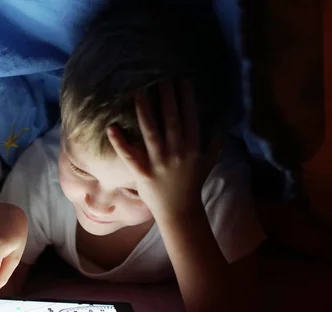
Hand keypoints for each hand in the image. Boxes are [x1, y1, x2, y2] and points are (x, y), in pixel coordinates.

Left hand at [108, 79, 220, 218]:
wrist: (180, 211)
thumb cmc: (192, 185)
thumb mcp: (208, 163)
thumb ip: (213, 144)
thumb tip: (220, 125)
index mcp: (192, 148)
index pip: (190, 118)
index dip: (186, 99)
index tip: (182, 80)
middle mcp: (177, 152)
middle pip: (171, 121)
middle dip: (167, 99)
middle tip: (161, 79)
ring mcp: (159, 163)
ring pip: (151, 133)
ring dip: (145, 112)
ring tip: (139, 93)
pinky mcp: (143, 173)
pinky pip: (129, 156)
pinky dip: (120, 142)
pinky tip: (111, 128)